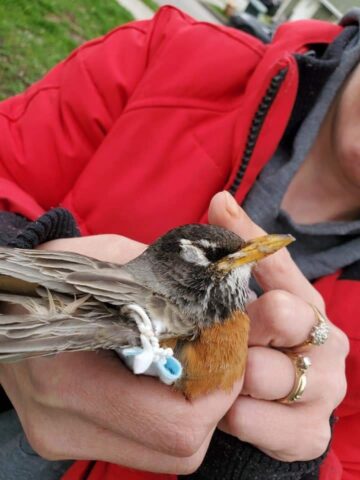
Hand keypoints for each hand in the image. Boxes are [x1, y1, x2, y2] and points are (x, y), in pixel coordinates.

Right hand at [0, 234, 241, 473]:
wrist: (4, 305)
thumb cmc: (55, 275)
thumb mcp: (107, 258)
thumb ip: (163, 277)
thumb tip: (218, 292)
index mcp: (70, 375)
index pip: (174, 422)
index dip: (219, 390)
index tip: (230, 350)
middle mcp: (63, 422)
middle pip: (179, 447)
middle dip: (215, 402)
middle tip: (220, 357)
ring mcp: (63, 437)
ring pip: (168, 454)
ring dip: (195, 412)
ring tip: (193, 365)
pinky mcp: (67, 439)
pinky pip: (144, 446)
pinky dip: (169, 416)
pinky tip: (163, 379)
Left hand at [209, 192, 348, 461]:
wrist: (271, 415)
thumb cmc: (257, 349)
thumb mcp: (253, 301)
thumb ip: (242, 257)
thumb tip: (221, 200)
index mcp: (310, 306)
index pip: (278, 262)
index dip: (246, 239)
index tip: (216, 207)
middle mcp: (327, 343)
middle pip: (277, 313)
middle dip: (238, 325)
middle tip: (219, 335)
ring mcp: (325, 390)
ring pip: (258, 370)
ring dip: (229, 373)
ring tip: (222, 375)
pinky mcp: (310, 433)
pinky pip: (252, 420)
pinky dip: (231, 415)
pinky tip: (230, 410)